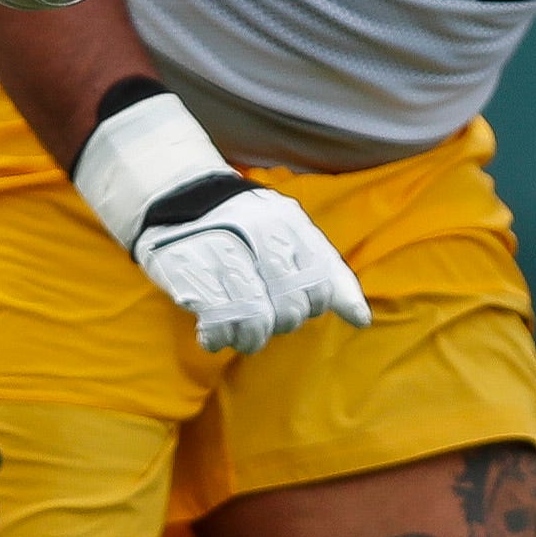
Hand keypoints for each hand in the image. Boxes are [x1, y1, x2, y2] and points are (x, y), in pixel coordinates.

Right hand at [75, 89, 370, 355]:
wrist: (174, 197)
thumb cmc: (241, 222)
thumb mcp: (289, 232)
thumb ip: (327, 271)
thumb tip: (360, 319)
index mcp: (287, 224)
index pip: (320, 284)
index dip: (311, 305)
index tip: (291, 300)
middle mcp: (257, 237)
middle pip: (290, 308)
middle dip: (282, 323)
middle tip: (268, 318)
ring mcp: (222, 255)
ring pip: (257, 320)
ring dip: (251, 338)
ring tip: (243, 336)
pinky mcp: (189, 273)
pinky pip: (217, 322)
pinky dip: (219, 339)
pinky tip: (215, 336)